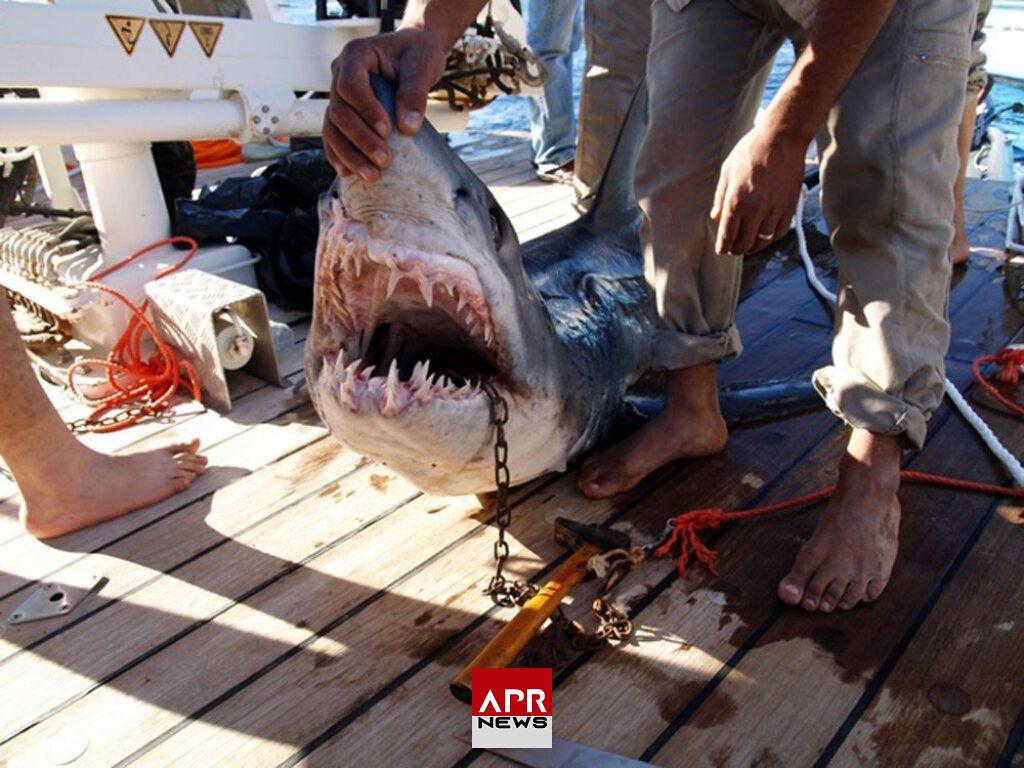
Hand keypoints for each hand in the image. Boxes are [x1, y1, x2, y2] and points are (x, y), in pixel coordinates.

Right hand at [324, 28, 446, 181]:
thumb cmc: (417, 55)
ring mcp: (339, 96)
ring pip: (332, 128)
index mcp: (356, 55)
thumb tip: (407, 128)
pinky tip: (350, 174)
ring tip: (371, 176)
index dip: (366, 110)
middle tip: (385, 161)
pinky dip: (340, 156)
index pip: (349, 85)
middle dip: (360, 140)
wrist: (413, 56)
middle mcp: (340, 75)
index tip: (387, 131)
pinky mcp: (345, 114)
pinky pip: (334, 136)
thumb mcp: (422, 65)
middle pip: (339, 111)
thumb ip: (415, 92)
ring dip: (349, 155)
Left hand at [710, 124, 807, 255]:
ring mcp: (774, 210)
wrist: (782, 139)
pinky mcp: (789, 207)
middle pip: (744, 244)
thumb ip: (720, 197)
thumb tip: (715, 217)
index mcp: (736, 202)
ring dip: (753, 247)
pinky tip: (765, 235)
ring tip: (748, 245)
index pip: (727, 236)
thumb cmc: (751, 151)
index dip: (723, 247)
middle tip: (733, 248)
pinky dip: (771, 238)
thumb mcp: (727, 171)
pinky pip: (779, 233)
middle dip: (736, 250)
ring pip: (762, 242)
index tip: (722, 250)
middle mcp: (755, 210)